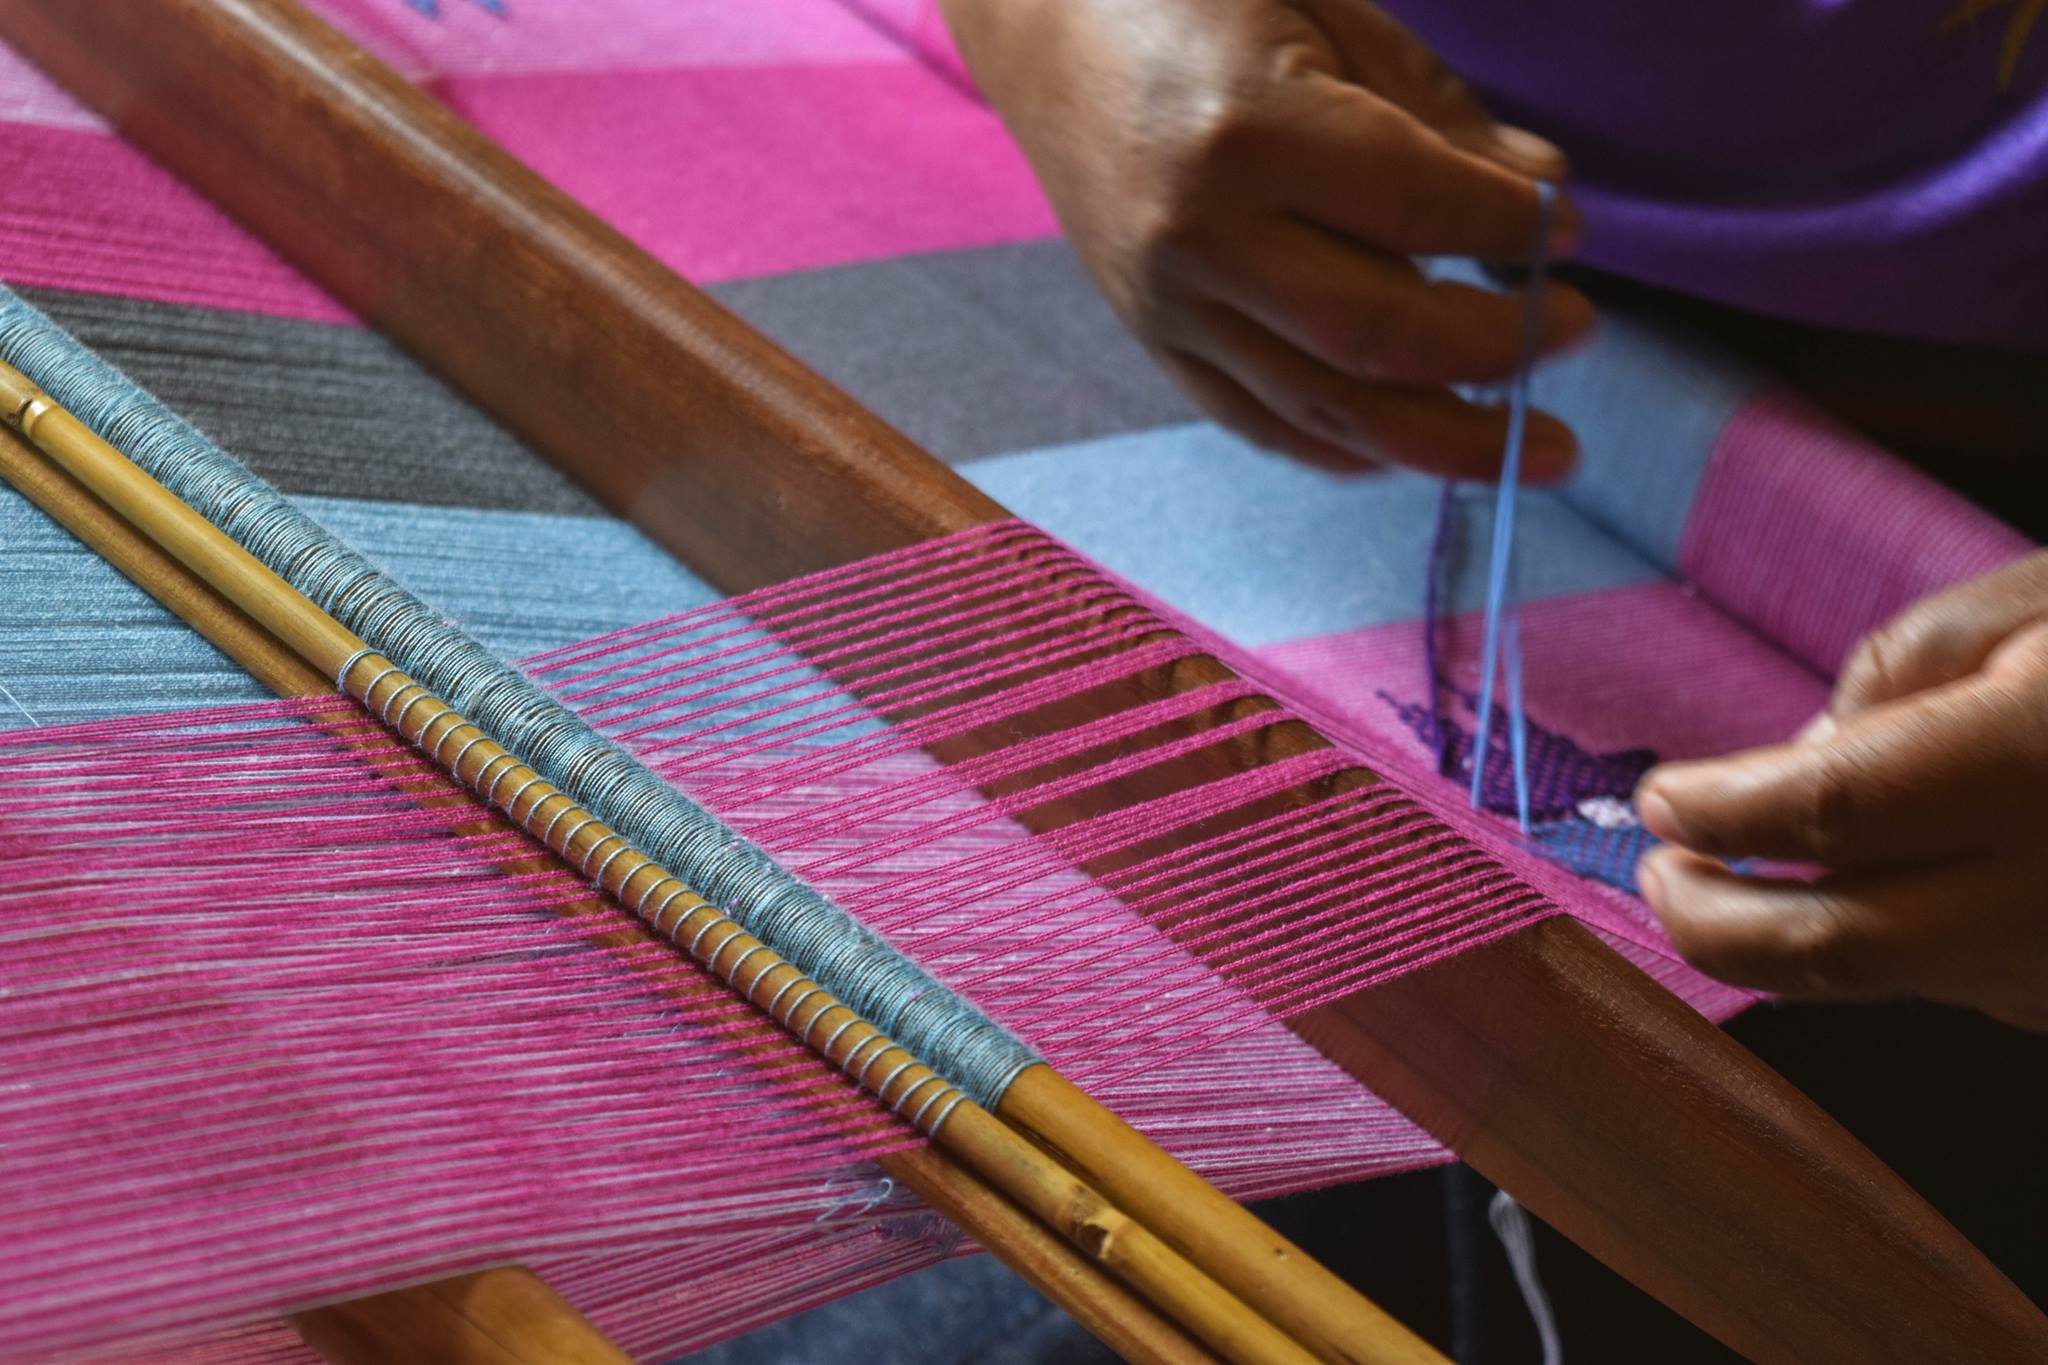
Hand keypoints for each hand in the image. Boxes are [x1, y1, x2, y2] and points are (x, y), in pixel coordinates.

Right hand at [939, 0, 1593, 475]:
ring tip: (1539, 449)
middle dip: (1498, 349)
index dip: (1512, 230)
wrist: (1039, 25)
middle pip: (1377, 337)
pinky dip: (1352, 448)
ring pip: (1325, 409)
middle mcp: (1199, 238)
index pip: (1415, 209)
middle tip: (1581, 332)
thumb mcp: (1323, 8)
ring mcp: (1167, 306)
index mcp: (1246, 133)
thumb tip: (1547, 189)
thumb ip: (1434, 109)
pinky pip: (1261, 424)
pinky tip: (1420, 445)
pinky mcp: (1152, 341)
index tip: (1569, 230)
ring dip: (1448, 441)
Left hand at [1636, 552, 2047, 1030]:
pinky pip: (1960, 985)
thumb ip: (1902, 675)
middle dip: (1706, 922)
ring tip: (1726, 880)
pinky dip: (1882, 948)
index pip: (1828, 811)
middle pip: (1830, 949)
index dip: (1717, 811)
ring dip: (1783, 941)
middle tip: (1654, 874)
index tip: (1657, 799)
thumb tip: (1798, 758)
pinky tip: (1861, 894)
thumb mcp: (2041, 602)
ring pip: (1886, 981)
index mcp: (2041, 764)